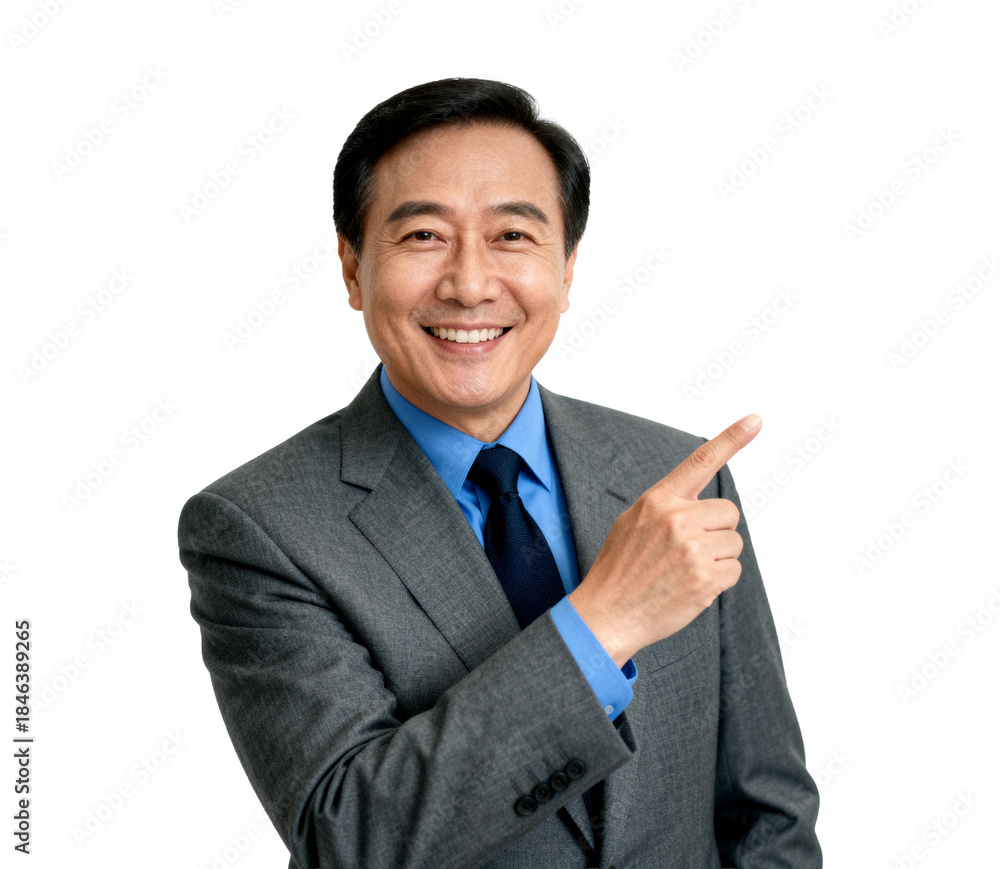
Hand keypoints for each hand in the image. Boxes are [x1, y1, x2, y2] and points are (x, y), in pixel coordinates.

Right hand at [568, 415, 760, 667]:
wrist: (606, 614)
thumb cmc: (619, 571)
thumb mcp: (632, 523)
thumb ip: (666, 507)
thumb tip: (697, 503)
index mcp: (658, 501)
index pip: (699, 462)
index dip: (731, 439)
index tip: (755, 420)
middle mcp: (677, 519)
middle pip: (728, 513)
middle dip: (717, 531)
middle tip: (688, 551)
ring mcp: (693, 549)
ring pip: (734, 543)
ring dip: (718, 558)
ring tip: (684, 571)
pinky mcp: (705, 578)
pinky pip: (734, 571)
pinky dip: (718, 581)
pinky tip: (691, 587)